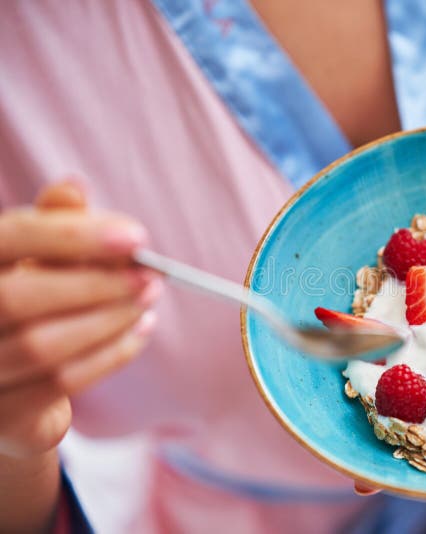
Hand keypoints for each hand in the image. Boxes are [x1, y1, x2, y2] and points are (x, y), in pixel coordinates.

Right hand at [0, 179, 160, 458]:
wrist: (10, 386)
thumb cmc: (25, 302)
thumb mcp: (33, 256)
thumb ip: (51, 223)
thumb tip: (74, 186)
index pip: (9, 240)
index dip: (71, 236)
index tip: (136, 236)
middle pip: (19, 299)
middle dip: (97, 285)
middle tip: (151, 277)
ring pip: (43, 346)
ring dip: (110, 320)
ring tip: (148, 300)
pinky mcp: (0, 415)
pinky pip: (62, 383)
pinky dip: (111, 354)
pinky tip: (138, 332)